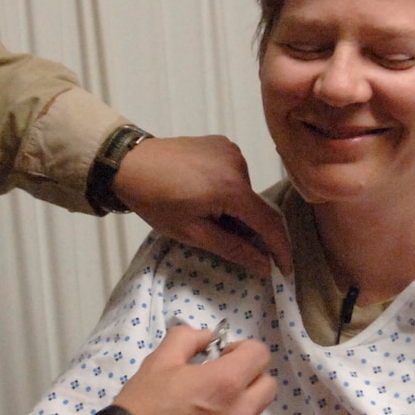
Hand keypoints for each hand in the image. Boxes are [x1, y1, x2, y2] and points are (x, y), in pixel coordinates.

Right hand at [81, 326, 273, 414]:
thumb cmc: (142, 405)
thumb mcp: (160, 360)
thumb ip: (189, 338)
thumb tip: (209, 338)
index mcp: (226, 382)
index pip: (260, 354)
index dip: (242, 350)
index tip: (223, 357)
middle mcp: (241, 414)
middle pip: (268, 386)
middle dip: (250, 377)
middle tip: (222, 381)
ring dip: (241, 408)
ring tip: (209, 412)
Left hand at [112, 135, 292, 276]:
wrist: (129, 163)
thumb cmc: (156, 201)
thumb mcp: (192, 232)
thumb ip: (233, 249)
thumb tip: (265, 265)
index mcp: (232, 188)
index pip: (269, 222)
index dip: (280, 249)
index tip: (285, 270)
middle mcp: (239, 164)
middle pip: (257, 207)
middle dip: (253, 231)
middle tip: (239, 250)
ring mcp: (231, 150)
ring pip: (245, 191)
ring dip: (237, 210)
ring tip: (209, 218)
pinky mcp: (222, 143)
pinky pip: (235, 174)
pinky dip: (229, 191)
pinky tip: (205, 196)